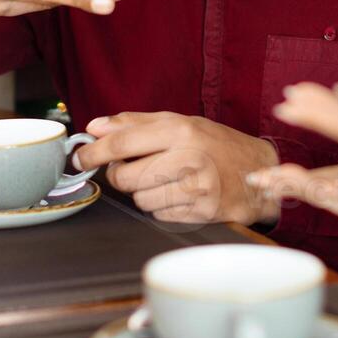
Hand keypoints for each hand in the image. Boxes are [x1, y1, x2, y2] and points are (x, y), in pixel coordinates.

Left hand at [74, 112, 280, 225]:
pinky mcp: (201, 212)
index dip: (93, 153)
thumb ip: (135, 123)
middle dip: (120, 177)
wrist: (258, 171)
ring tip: (164, 181)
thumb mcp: (180, 122)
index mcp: (180, 130)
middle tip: (130, 170)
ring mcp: (196, 188)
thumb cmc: (216, 144)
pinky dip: (161, 207)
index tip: (79, 158)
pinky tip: (178, 194)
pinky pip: (159, 216)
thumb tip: (95, 126)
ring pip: (140, 200)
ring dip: (142, 194)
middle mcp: (189, 158)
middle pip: (125, 178)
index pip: (122, 143)